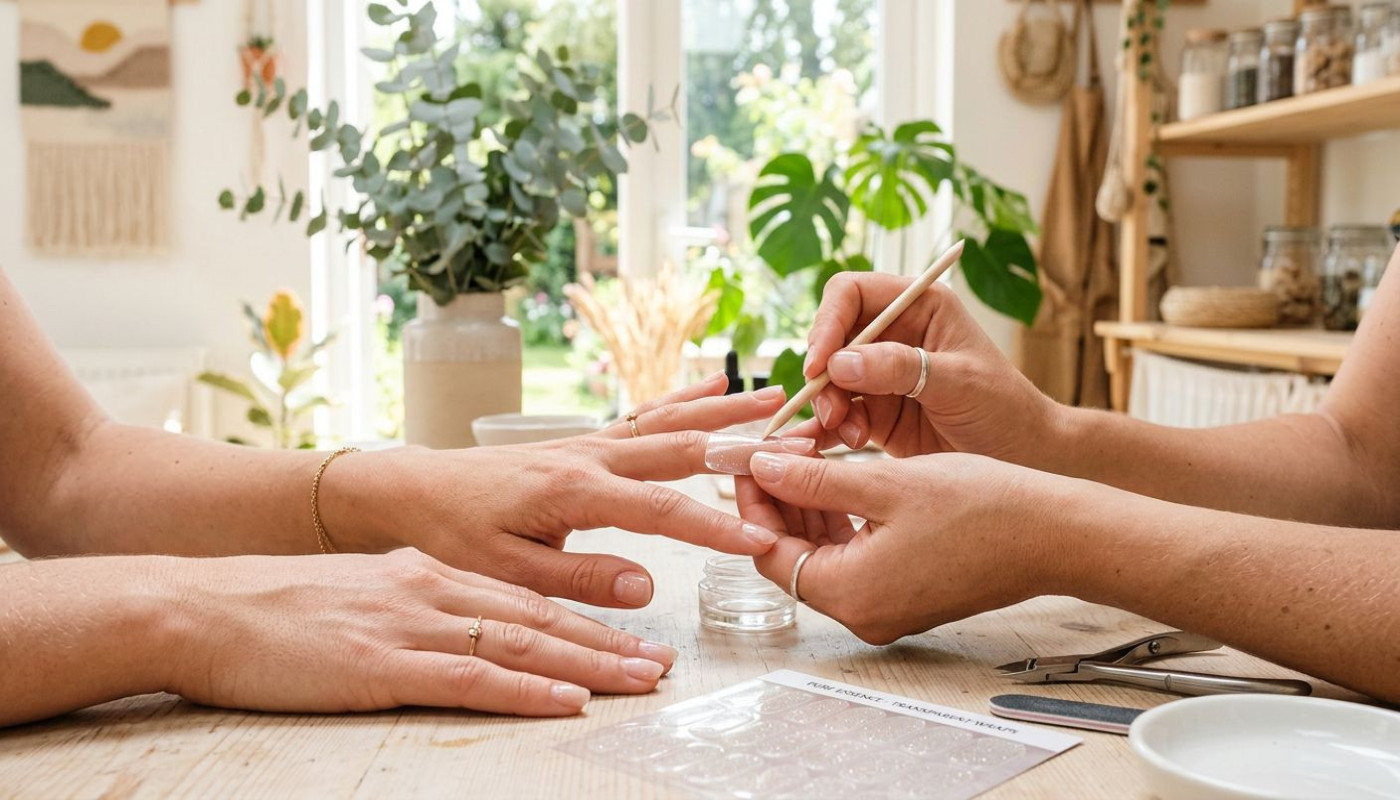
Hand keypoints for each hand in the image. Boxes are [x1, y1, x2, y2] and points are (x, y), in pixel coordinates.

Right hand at [165, 548, 677, 716]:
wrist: (202, 605)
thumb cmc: (275, 607)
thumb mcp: (360, 595)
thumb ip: (414, 605)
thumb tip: (461, 626)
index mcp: (429, 574)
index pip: (526, 600)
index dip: (588, 623)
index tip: (634, 641)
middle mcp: (432, 591)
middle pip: (541, 621)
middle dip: (608, 645)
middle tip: (663, 665)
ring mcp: (410, 625)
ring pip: (521, 646)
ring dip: (589, 666)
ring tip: (643, 681)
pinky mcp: (382, 664)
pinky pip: (470, 680)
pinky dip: (524, 692)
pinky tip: (565, 702)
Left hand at [329, 374, 805, 608]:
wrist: (414, 490)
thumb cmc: (454, 533)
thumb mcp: (506, 571)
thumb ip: (578, 578)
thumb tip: (647, 586)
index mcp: (575, 490)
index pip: (661, 509)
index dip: (714, 526)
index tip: (761, 538)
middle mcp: (591, 455)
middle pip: (681, 449)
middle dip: (743, 449)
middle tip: (800, 443)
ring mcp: (591, 441)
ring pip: (670, 421)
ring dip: (725, 410)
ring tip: (777, 396)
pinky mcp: (586, 440)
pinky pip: (645, 413)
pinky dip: (683, 397)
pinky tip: (714, 382)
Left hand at [736, 451, 1072, 643]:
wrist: (1056, 533)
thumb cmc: (982, 507)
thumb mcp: (886, 483)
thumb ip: (814, 479)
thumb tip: (760, 468)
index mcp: (851, 593)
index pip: (771, 552)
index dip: (753, 502)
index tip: (749, 458)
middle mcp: (864, 613)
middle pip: (794, 556)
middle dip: (780, 502)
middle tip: (775, 451)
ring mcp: (888, 608)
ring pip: (824, 555)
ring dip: (810, 508)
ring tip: (807, 457)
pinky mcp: (909, 595)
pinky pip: (857, 559)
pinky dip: (843, 522)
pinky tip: (842, 481)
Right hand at [797, 273, 1054, 462]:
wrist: (1023, 457)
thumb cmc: (1005, 408)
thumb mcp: (959, 382)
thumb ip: (901, 368)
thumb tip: (840, 363)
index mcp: (918, 306)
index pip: (851, 294)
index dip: (827, 323)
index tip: (820, 364)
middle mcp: (894, 334)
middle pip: (832, 339)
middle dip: (823, 375)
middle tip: (830, 411)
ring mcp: (881, 374)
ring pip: (829, 380)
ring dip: (829, 407)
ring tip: (851, 434)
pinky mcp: (875, 412)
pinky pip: (838, 413)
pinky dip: (833, 429)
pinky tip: (844, 444)